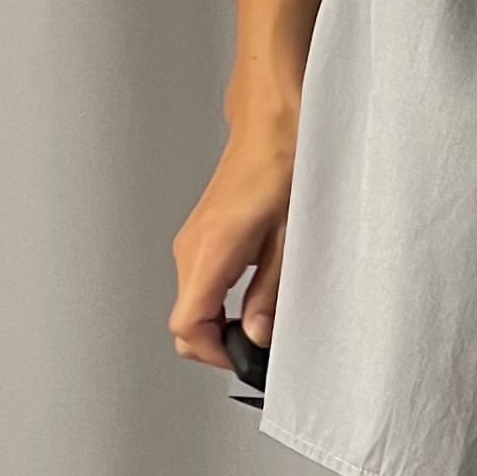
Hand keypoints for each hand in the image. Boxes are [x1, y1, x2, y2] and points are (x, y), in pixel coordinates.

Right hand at [169, 85, 297, 372]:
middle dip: (221, 342)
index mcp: (209, 252)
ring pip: (195, 302)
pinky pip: (204, 281)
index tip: (248, 358)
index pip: (187, 326)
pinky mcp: (204, 233)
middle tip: (264, 343)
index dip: (216, 353)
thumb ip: (271, 293)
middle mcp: (191, 248)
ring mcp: (194, 240)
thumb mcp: (291, 238)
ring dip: (225, 320)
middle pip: (186, 321)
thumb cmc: (287, 163)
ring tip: (268, 316)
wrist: (275, 117)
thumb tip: (258, 334)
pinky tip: (260, 291)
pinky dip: (225, 298)